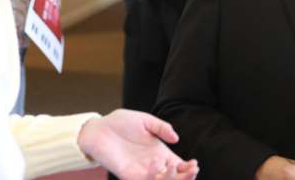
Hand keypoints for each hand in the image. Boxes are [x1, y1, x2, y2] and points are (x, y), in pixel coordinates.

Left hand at [77, 110, 198, 179]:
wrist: (99, 127)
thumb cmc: (121, 122)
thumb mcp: (146, 120)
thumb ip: (162, 128)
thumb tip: (177, 138)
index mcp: (159, 152)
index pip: (177, 165)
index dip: (187, 169)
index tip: (195, 164)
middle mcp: (152, 164)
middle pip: (172, 178)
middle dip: (184, 177)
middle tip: (192, 169)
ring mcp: (140, 171)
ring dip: (171, 179)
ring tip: (175, 166)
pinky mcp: (127, 175)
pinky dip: (153, 176)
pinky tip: (157, 163)